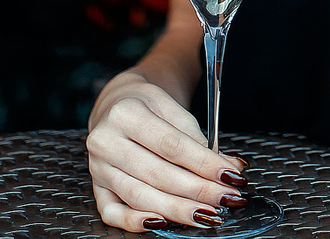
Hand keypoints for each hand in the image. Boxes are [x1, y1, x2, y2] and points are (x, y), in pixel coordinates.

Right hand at [86, 71, 247, 230]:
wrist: (115, 104)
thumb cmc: (147, 107)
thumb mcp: (173, 109)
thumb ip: (199, 139)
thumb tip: (231, 167)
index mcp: (126, 113)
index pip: (171, 145)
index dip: (203, 164)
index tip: (230, 176)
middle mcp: (106, 141)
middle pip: (158, 174)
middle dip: (197, 191)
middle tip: (226, 199)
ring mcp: (98, 168)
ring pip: (140, 196)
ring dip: (177, 210)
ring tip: (207, 215)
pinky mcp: (97, 188)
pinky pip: (112, 213)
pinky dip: (135, 222)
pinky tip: (162, 224)